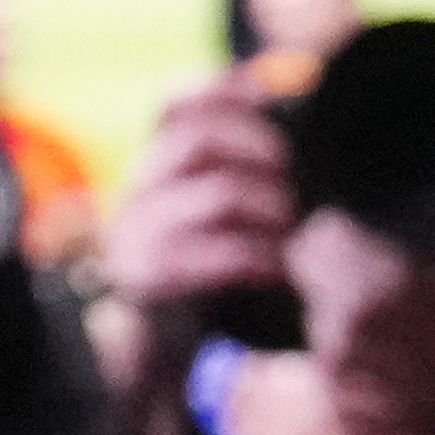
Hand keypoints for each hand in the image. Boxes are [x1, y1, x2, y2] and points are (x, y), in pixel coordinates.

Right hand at [89, 89, 297, 389]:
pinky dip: (262, 258)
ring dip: (274, 210)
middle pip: (200, 136)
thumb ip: (241, 169)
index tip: (269, 88)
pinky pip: (221, 254)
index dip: (220, 87)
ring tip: (294, 231)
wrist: (161, 347)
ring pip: (221, 194)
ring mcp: (138, 233)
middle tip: (296, 178)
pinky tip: (279, 270)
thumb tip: (290, 109)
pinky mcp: (150, 278)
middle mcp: (138, 190)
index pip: (172, 102)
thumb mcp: (217, 214)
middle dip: (262, 148)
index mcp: (155, 166)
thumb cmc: (206, 272)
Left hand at [296, 171, 434, 434]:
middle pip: (312, 280)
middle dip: (345, 270)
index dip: (342, 229)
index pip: (319, 239)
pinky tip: (417, 373)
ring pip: (323, 327)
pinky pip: (340, 378)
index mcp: (396, 290)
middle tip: (395, 273)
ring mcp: (351, 391)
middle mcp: (358, 340)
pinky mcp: (356, 429)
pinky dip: (367, 368)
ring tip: (417, 327)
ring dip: (354, 319)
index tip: (371, 230)